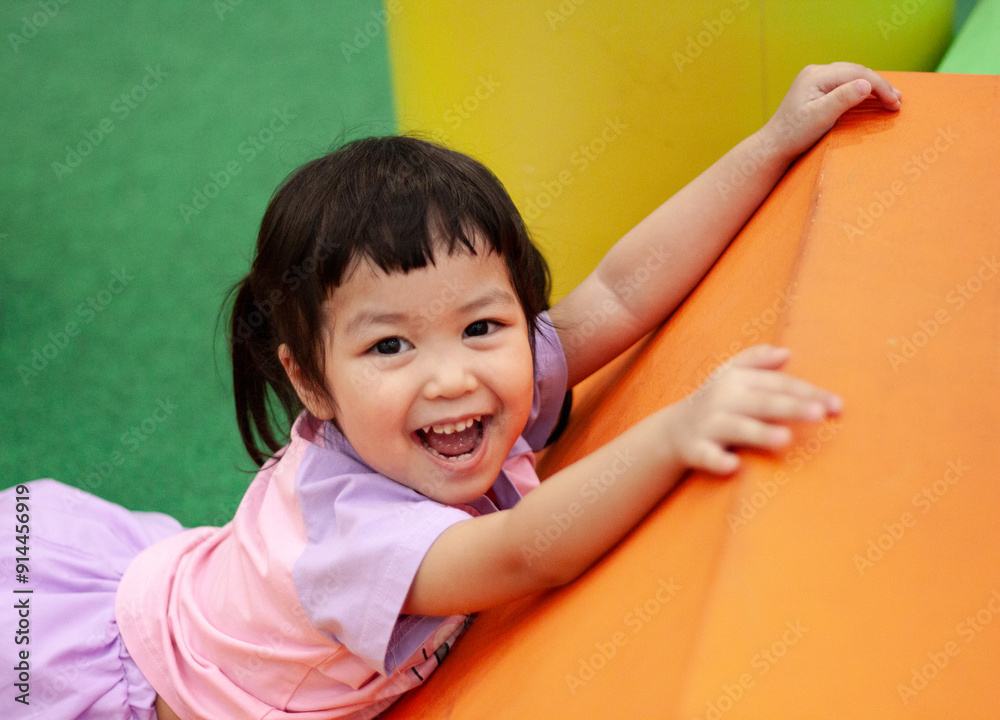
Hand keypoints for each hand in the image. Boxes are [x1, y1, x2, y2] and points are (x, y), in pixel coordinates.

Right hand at [667, 345, 840, 473]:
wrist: (672, 432)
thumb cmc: (713, 402)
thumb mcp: (729, 375)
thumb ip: (756, 360)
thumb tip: (787, 352)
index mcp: (736, 381)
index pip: (778, 384)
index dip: (807, 392)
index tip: (837, 405)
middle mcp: (723, 400)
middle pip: (762, 402)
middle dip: (791, 407)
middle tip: (819, 414)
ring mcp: (708, 425)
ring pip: (737, 427)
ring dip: (759, 432)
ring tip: (785, 438)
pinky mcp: (695, 449)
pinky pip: (707, 455)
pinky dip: (718, 460)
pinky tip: (734, 466)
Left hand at [761, 62, 901, 162]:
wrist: (774, 145)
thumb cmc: (794, 134)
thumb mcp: (819, 118)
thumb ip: (842, 99)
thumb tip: (866, 84)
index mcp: (816, 76)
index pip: (857, 74)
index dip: (879, 86)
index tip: (895, 102)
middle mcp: (816, 72)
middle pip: (856, 72)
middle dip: (879, 85)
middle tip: (898, 101)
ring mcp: (815, 79)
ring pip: (851, 76)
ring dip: (872, 87)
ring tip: (892, 99)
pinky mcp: (816, 88)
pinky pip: (844, 83)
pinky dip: (860, 90)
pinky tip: (872, 97)